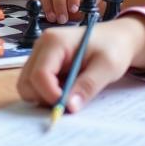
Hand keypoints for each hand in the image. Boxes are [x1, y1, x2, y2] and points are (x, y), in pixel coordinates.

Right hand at [17, 16, 144, 112]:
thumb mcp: (107, 67)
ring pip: (27, 85)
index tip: (69, 108)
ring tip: (70, 94)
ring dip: (44, 97)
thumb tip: (70, 107)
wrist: (117, 37)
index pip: (39, 74)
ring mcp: (39, 54)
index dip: (51, 95)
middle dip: (45, 98)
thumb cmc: (114, 47)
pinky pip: (35, 84)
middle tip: (69, 103)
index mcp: (54, 41)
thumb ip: (88, 85)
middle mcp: (41, 46)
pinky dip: (47, 93)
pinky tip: (66, 89)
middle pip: (27, 81)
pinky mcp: (42, 62)